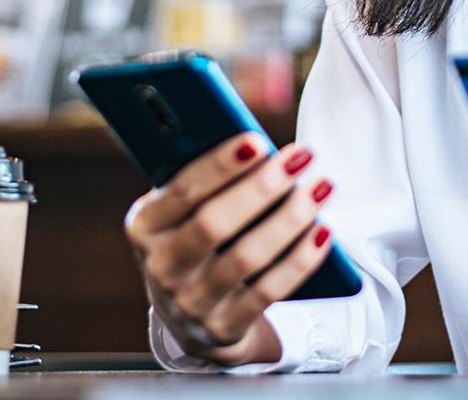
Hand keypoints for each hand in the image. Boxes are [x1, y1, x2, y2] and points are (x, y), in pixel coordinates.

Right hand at [124, 134, 335, 365]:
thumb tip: (255, 146)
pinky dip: (299, 260)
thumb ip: (206, 180)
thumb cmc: (196, 239)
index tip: (257, 140)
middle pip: (213, 224)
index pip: (182, 191)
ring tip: (321, 187)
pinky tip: (323, 231)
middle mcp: (161, 266)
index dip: (220, 166)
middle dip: (261, 187)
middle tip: (301, 156)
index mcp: (144, 225)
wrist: (190, 317)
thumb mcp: (184, 211)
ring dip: (289, 219)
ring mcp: (190, 302)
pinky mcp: (223, 327)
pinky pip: (267, 291)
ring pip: (245, 257)